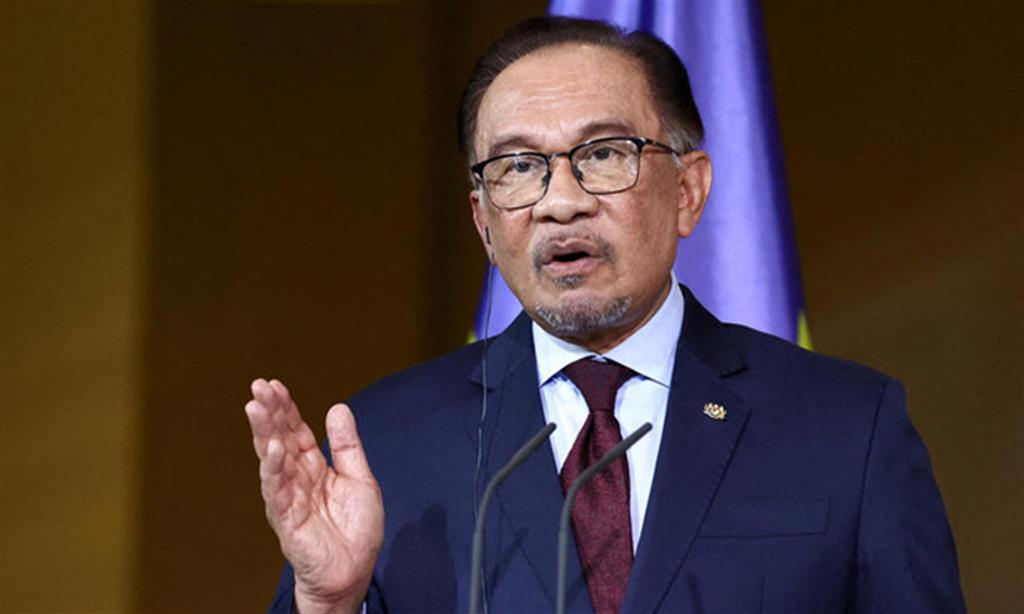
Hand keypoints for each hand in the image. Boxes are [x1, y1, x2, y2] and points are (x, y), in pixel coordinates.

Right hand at [245, 378, 383, 613]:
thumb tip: (338, 407)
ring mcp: (288, 497)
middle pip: (278, 438)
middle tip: (258, 387)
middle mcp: (296, 478)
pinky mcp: (286, 519)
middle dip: (268, 412)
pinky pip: (276, 491)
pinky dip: (273, 470)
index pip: (294, 430)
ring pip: (271, 460)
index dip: (285, 407)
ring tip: (255, 408)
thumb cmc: (356, 530)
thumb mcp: (360, 478)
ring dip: (263, 433)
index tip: (274, 384)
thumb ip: (347, 445)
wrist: (354, 572)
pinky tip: (272, 449)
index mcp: (313, 467)